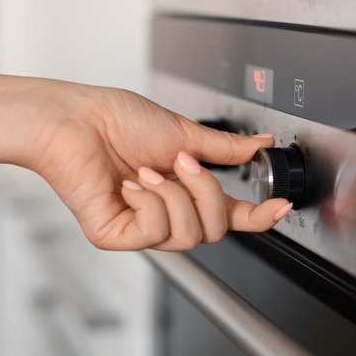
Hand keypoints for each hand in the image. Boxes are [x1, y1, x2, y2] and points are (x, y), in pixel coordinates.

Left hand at [29, 85, 292, 250]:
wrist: (75, 119)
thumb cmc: (116, 120)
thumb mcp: (183, 133)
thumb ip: (225, 148)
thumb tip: (262, 144)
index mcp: (185, 189)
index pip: (231, 214)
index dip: (260, 215)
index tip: (280, 204)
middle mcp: (167, 212)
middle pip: (215, 229)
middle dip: (207, 193)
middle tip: (184, 162)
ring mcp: (142, 227)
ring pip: (189, 235)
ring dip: (175, 195)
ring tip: (149, 171)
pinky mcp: (117, 235)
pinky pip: (155, 232)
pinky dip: (150, 202)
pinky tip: (132, 185)